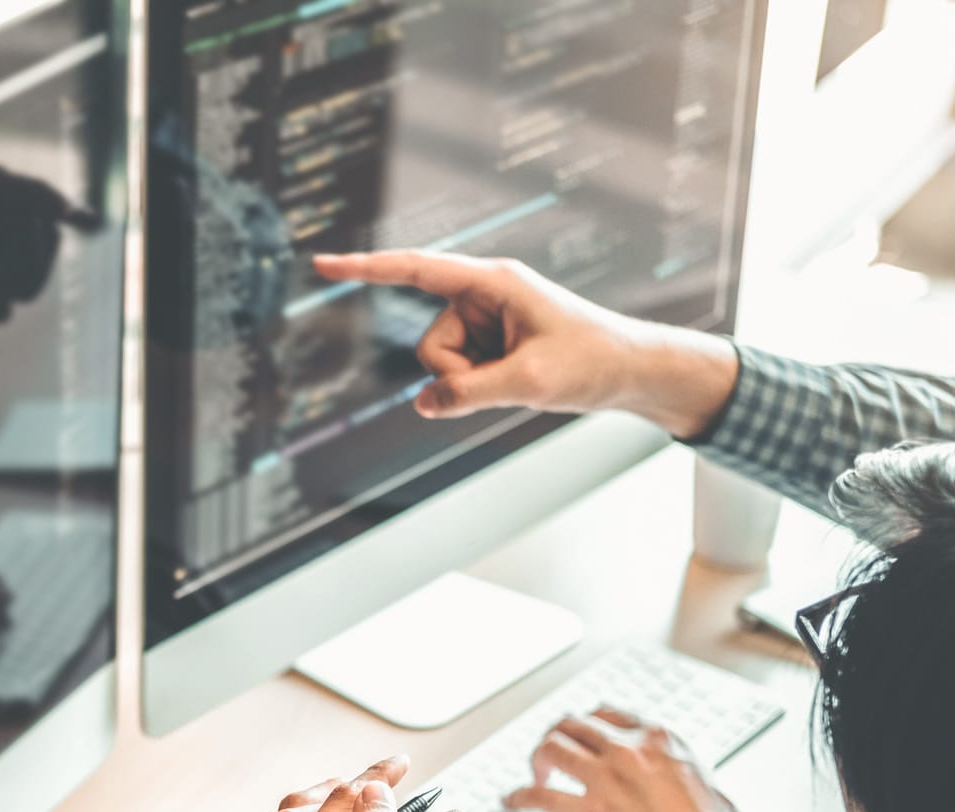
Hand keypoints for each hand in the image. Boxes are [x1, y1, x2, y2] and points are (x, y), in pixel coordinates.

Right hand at [307, 251, 738, 436]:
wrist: (633, 371)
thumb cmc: (593, 361)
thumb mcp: (528, 382)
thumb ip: (468, 394)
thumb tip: (424, 405)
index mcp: (493, 281)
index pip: (415, 270)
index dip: (365, 269)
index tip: (321, 263)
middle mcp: (484, 294)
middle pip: (430, 344)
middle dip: (457, 374)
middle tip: (509, 380)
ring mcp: (487, 320)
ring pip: (442, 365)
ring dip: (474, 384)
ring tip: (521, 379)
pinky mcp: (492, 343)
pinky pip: (460, 374)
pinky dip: (482, 387)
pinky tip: (519, 381)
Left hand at [504, 707, 756, 811]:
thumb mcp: (706, 781)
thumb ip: (678, 772)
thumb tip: (676, 784)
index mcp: (660, 738)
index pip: (607, 715)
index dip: (586, 727)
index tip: (579, 739)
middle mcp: (629, 748)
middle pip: (572, 724)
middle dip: (556, 737)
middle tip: (550, 758)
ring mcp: (607, 777)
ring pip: (551, 747)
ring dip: (537, 760)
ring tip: (535, 777)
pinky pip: (541, 795)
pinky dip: (520, 795)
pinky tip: (513, 801)